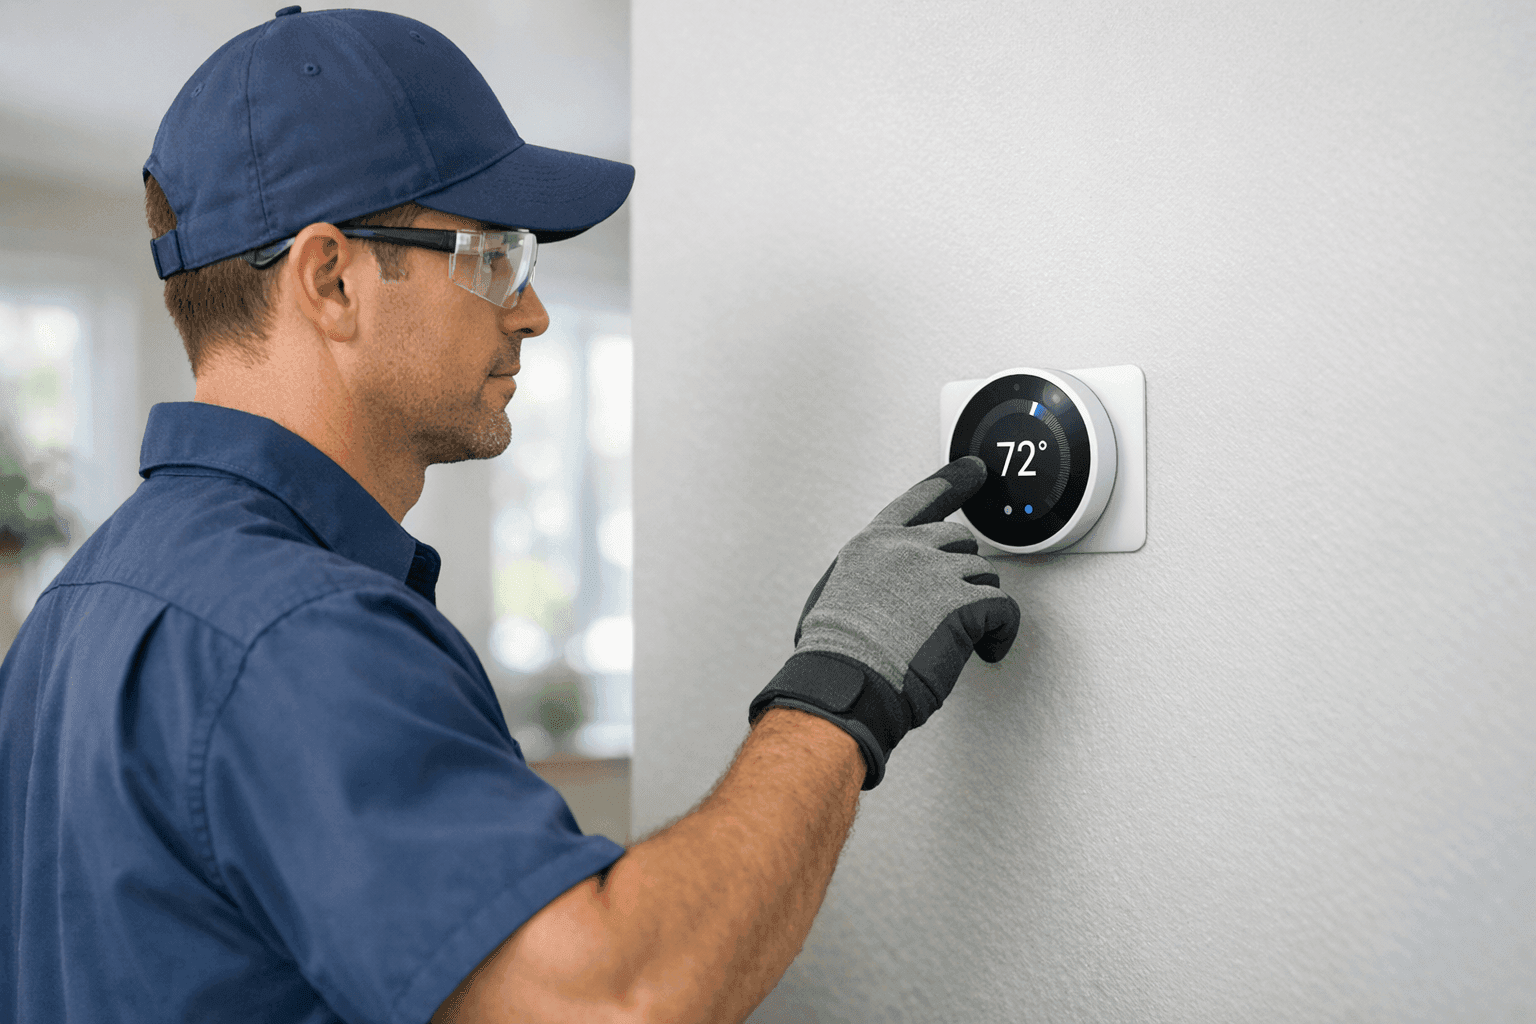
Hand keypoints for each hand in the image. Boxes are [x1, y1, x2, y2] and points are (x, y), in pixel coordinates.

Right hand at [748, 456, 1020, 788]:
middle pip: (960, 541)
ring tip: (959, 637)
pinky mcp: (963, 603)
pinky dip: (1000, 632)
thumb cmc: (836, 652)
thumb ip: (870, 576)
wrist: (845, 680)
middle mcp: (906, 548)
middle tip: (953, 607)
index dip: (952, 483)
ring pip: (985, 575)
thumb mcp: (836, 595)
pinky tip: (985, 648)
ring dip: (979, 606)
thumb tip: (890, 589)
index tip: (975, 470)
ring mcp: (936, 572)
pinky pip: (1003, 608)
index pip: (920, 500)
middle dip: (962, 572)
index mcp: (873, 544)